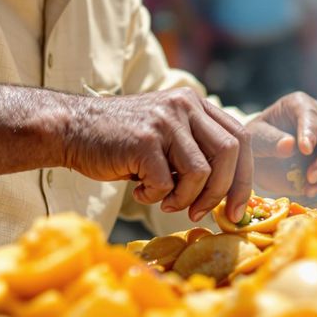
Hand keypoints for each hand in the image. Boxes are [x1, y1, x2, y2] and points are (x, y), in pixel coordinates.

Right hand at [64, 88, 251, 223]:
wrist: (71, 129)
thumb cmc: (120, 142)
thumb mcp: (165, 136)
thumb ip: (195, 152)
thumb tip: (229, 195)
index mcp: (194, 103)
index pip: (240, 138)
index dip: (245, 177)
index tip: (237, 208)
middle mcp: (184, 105)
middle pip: (230, 152)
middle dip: (222, 192)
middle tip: (202, 213)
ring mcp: (165, 120)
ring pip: (202, 172)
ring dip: (185, 199)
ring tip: (165, 201)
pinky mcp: (144, 139)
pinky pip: (167, 183)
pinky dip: (155, 197)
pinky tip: (139, 191)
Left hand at [248, 92, 316, 198]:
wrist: (263, 157)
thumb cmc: (259, 141)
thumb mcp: (256, 138)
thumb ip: (270, 140)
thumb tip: (289, 145)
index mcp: (300, 104)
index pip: (311, 115)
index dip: (310, 132)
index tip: (304, 150)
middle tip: (311, 177)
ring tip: (310, 189)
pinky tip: (315, 190)